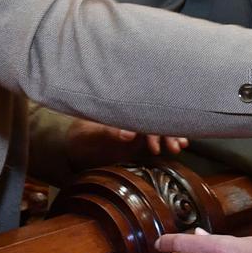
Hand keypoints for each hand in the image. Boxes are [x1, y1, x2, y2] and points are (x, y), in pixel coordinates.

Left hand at [65, 119, 187, 167]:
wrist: (73, 146)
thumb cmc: (79, 135)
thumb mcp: (90, 133)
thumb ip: (108, 131)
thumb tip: (129, 135)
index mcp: (121, 105)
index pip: (143, 108)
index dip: (154, 119)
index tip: (161, 133)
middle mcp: (131, 112)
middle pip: (154, 116)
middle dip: (167, 129)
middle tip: (175, 145)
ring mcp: (136, 124)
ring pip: (158, 126)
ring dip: (170, 135)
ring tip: (178, 147)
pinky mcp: (137, 137)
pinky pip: (156, 136)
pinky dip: (167, 140)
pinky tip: (178, 145)